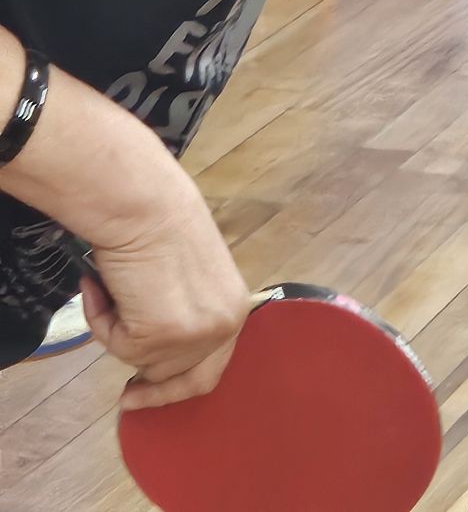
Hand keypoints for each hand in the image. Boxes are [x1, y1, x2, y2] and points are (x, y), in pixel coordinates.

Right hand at [78, 167, 250, 410]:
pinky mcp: (160, 336)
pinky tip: (103, 285)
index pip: (213, 368)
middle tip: (127, 395)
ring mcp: (193, 334)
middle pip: (181, 378)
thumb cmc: (160, 224)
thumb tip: (159, 349)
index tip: (150, 391)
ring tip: (109, 287)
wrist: (143, 203)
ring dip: (119, 331)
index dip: (179, 387)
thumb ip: (187, 312)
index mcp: (235, 308)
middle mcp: (223, 326)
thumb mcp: (191, 277)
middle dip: (152, 390)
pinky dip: (102, 320)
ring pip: (143, 362)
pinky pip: (117, 346)